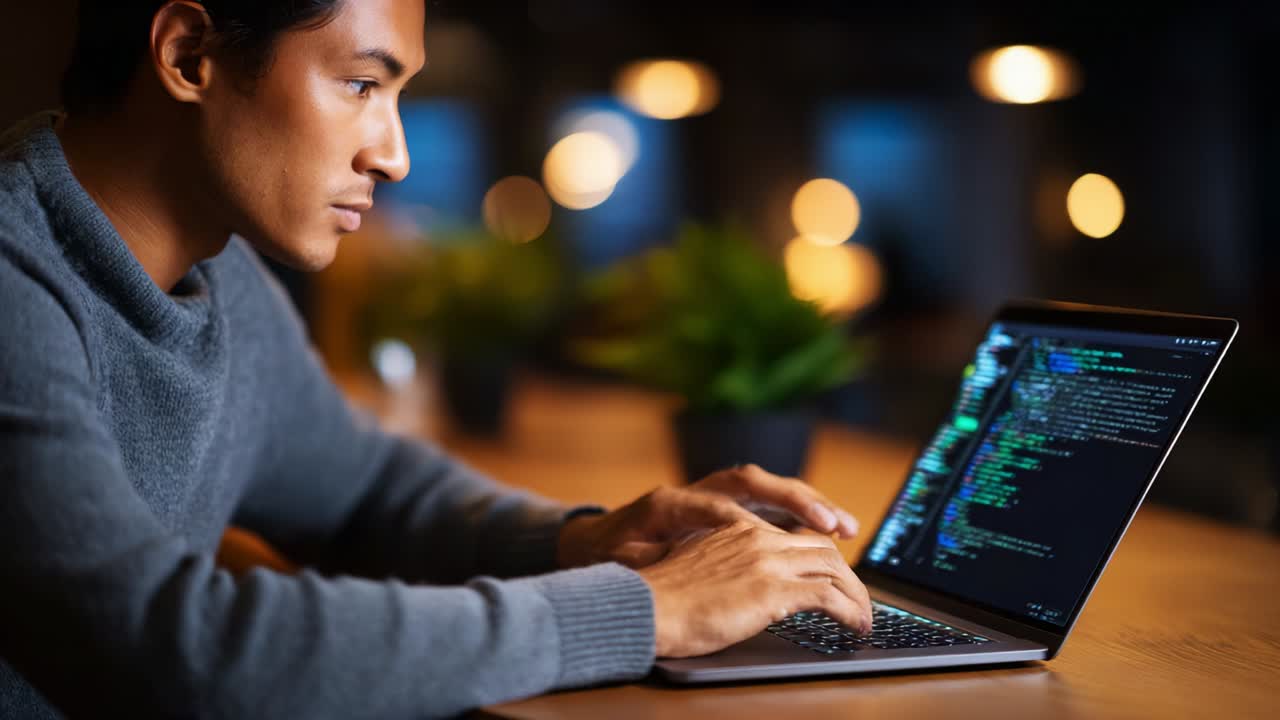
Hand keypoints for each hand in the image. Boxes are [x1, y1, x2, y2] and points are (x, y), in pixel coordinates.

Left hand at [556, 463, 859, 569]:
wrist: (597, 541)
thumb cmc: (611, 554)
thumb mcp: (622, 563)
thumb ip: (646, 562)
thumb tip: (662, 562)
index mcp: (671, 502)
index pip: (713, 504)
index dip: (746, 518)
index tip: (773, 538)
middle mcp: (701, 491)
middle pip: (754, 483)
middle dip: (795, 500)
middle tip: (831, 524)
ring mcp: (719, 497)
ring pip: (771, 490)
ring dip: (809, 505)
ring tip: (845, 527)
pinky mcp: (732, 510)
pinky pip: (774, 505)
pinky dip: (802, 516)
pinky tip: (832, 532)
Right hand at [638, 520, 872, 656]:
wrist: (647, 607)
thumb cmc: (661, 598)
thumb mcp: (696, 567)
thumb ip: (724, 565)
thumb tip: (739, 585)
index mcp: (737, 529)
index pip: (794, 534)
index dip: (822, 553)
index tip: (836, 573)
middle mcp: (757, 538)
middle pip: (821, 547)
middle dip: (847, 574)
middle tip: (859, 599)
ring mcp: (768, 562)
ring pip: (833, 567)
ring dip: (855, 594)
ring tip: (864, 617)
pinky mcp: (774, 590)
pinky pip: (829, 596)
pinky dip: (850, 611)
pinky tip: (856, 626)